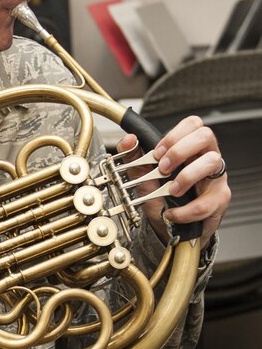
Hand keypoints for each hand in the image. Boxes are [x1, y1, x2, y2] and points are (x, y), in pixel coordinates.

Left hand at [117, 115, 230, 248]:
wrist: (168, 224)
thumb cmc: (160, 194)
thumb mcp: (142, 173)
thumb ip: (132, 155)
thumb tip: (129, 139)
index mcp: (190, 147)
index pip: (192, 124)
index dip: (173, 135)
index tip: (156, 152)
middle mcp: (206, 157)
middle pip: (205, 135)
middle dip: (180, 150)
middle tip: (163, 168)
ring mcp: (216, 177)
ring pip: (212, 162)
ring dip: (186, 175)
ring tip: (171, 190)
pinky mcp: (219, 199)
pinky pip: (208, 202)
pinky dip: (186, 211)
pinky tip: (172, 214)